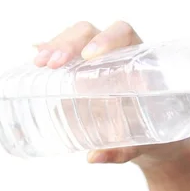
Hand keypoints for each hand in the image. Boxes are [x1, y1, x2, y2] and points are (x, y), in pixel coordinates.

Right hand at [33, 20, 189, 168]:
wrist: (155, 142)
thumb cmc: (156, 136)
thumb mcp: (144, 143)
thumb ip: (123, 150)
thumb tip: (92, 157)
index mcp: (140, 61)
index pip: (123, 33)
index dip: (106, 38)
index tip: (90, 56)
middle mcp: (116, 54)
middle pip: (90, 32)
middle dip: (69, 43)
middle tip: (53, 64)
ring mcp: (96, 62)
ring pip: (73, 39)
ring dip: (53, 46)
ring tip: (39, 64)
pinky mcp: (80, 74)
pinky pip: (64, 58)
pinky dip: (47, 56)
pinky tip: (33, 65)